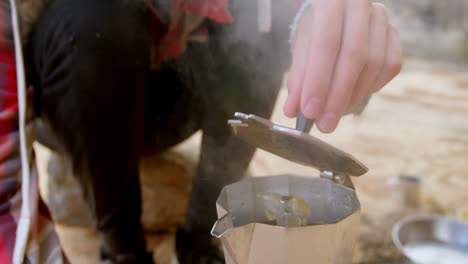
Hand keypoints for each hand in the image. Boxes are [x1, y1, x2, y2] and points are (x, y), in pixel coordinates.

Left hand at [284, 0, 401, 132]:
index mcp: (331, 1)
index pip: (326, 43)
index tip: (309, 111)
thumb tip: (293, 110)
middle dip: (336, 96)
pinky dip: (370, 87)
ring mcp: (380, 18)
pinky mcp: (394, 34)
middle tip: (324, 124)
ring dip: (352, 96)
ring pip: (374, 64)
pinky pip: (389, 67)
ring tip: (334, 113)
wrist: (336, 15)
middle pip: (353, 56)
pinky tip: (353, 96)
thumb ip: (298, 78)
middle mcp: (359, 5)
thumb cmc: (314, 32)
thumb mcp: (300, 49)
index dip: (318, 80)